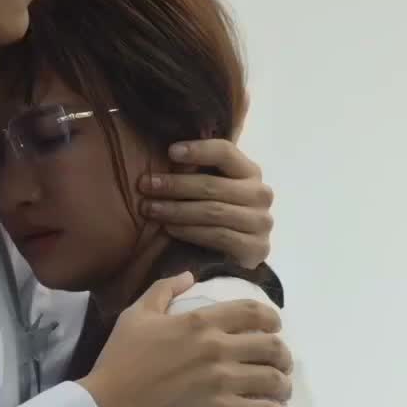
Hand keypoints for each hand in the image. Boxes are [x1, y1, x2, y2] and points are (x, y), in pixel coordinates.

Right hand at [81, 273, 291, 406]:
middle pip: (272, 346)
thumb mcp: (135, 316)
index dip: (272, 319)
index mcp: (200, 322)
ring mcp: (222, 382)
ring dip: (283, 385)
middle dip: (282, 356)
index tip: (274, 329)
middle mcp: (218, 348)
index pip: (254, 312)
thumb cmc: (119, 362)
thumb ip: (163, 290)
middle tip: (279, 364)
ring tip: (279, 392)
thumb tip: (189, 275)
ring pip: (274, 379)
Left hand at [138, 141, 272, 268]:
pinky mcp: (256, 248)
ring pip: (213, 211)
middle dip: (174, 185)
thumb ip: (198, 172)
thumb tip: (168, 154)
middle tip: (145, 185)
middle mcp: (261, 194)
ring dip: (176, 210)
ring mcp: (261, 222)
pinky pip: (218, 236)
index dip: (198, 150)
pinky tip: (169, 229)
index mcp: (250, 171)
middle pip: (212, 185)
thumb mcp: (211, 189)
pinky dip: (190, 231)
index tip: (170, 152)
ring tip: (149, 209)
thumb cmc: (217, 215)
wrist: (236, 256)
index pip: (226, 153)